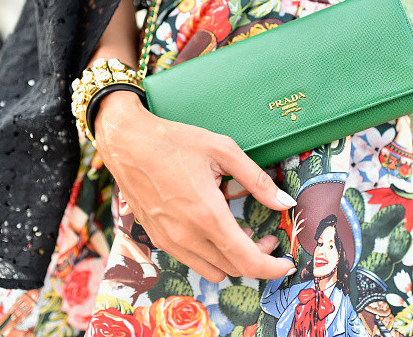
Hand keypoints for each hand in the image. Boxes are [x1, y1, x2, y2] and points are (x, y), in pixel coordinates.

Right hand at [94, 91, 296, 281]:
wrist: (126, 142)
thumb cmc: (174, 142)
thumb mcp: (223, 151)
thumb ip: (257, 181)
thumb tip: (285, 202)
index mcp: (207, 215)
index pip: (248, 262)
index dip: (273, 268)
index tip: (285, 262)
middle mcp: (187, 236)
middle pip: (233, 269)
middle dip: (257, 258)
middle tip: (266, 235)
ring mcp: (169, 240)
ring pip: (212, 270)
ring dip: (232, 259)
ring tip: (239, 232)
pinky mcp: (157, 238)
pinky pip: (191, 260)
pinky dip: (210, 254)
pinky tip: (211, 228)